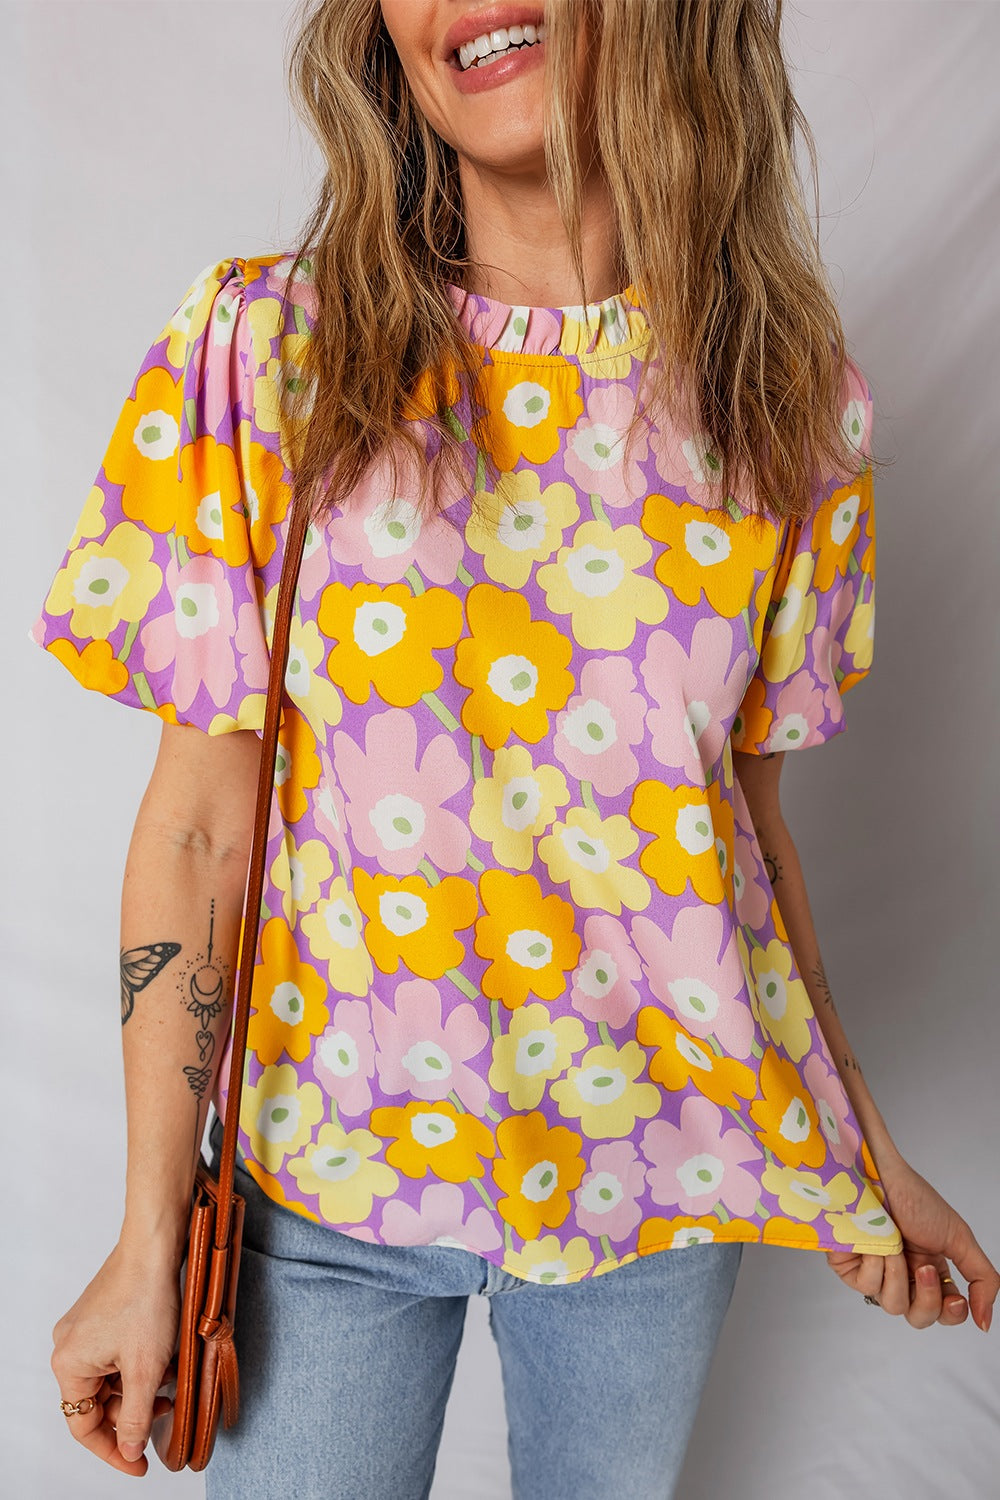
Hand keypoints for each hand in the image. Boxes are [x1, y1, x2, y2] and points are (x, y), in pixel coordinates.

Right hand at [51, 1240, 180, 1473]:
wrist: (154, 1246)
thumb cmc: (146, 1298)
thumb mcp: (145, 1370)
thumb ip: (133, 1418)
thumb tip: (128, 1451)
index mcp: (68, 1365)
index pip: (84, 1427)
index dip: (114, 1451)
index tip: (140, 1465)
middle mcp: (69, 1347)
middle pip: (99, 1401)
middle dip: (133, 1411)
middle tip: (164, 1410)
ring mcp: (85, 1329)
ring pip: (111, 1378)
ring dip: (140, 1386)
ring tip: (168, 1380)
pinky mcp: (102, 1314)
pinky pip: (117, 1354)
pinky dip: (139, 1364)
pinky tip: (163, 1358)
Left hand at [825, 1154, 999, 1330]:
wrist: (878, 1174)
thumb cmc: (914, 1198)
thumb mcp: (959, 1238)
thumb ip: (982, 1279)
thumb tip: (985, 1321)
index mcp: (930, 1270)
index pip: (944, 1312)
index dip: (951, 1313)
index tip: (956, 1299)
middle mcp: (904, 1275)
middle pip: (919, 1317)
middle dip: (927, 1299)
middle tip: (924, 1268)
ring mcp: (877, 1273)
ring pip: (894, 1306)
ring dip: (899, 1276)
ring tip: (896, 1247)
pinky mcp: (851, 1268)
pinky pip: (867, 1288)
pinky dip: (876, 1265)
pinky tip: (875, 1244)